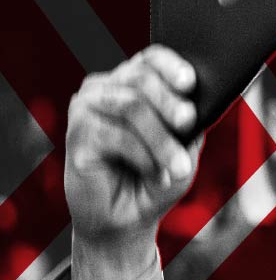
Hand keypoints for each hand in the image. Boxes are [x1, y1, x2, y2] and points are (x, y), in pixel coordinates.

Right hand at [64, 45, 201, 279]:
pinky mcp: (77, 134)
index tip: (190, 82)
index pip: (152, 59)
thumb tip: (195, 106)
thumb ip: (188, 124)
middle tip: (188, 123)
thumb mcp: (184, 148)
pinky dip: (144, 157)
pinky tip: (157, 174)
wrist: (126, 220)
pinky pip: (118, 136)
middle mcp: (109, 89)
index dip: (171, 65)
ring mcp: (89, 108)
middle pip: (141, 79)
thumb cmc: (158, 177)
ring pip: (132, 107)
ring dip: (161, 140)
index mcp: (136, 84)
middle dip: (171, 103)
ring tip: (179, 167)